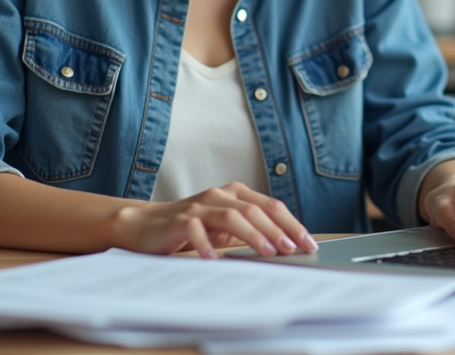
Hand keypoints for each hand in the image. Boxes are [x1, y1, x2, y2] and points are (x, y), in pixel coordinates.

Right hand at [111, 182, 317, 258]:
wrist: (146, 225)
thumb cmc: (192, 227)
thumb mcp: (225, 228)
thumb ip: (249, 231)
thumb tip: (285, 248)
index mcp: (235, 193)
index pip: (270, 205)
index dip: (291, 223)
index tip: (308, 243)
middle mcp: (219, 194)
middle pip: (254, 209)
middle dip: (276, 230)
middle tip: (292, 249)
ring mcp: (199, 205)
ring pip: (231, 215)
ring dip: (252, 235)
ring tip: (266, 252)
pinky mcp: (179, 219)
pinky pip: (196, 229)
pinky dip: (208, 245)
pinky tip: (216, 260)